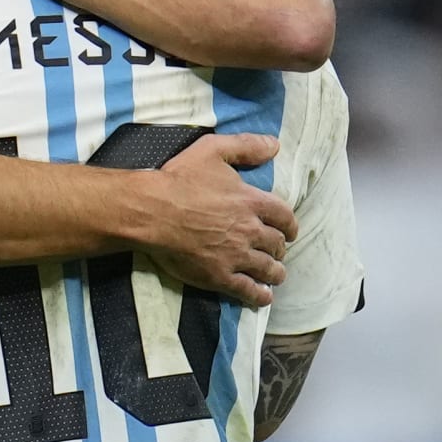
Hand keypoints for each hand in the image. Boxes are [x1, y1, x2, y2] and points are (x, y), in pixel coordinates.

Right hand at [142, 133, 297, 307]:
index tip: (290, 231)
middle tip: (277, 251)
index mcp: (251, 201)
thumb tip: (275, 146)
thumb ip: (245, 146)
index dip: (290, 225)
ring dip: (275, 272)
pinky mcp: (219, 276)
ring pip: (267, 269)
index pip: (284, 216)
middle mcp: (249, 230)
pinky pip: (247, 290)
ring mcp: (236, 256)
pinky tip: (263, 296)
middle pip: (276, 244)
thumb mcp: (212, 150)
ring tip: (276, 275)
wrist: (151, 212)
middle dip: (280, 248)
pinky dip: (259, 295)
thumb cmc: (179, 179)